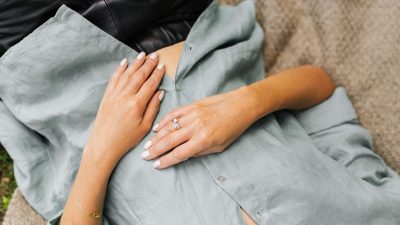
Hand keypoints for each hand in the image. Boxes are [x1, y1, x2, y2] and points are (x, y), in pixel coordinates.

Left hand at [85, 52, 165, 164]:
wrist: (103, 145)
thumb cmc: (126, 139)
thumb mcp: (145, 126)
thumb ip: (153, 108)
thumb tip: (160, 92)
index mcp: (137, 104)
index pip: (150, 84)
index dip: (157, 74)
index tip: (163, 66)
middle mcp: (125, 96)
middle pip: (139, 75)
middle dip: (148, 64)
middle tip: (156, 56)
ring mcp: (114, 95)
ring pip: (127, 74)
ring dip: (136, 63)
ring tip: (143, 55)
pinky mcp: (107, 96)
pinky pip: (114, 79)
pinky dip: (120, 69)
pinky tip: (125, 62)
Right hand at [141, 87, 259, 168]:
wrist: (241, 105)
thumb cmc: (233, 128)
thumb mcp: (220, 146)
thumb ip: (200, 151)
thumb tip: (183, 155)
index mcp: (203, 140)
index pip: (179, 153)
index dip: (166, 160)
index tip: (156, 165)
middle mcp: (195, 127)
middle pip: (169, 141)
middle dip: (155, 150)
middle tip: (144, 156)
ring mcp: (192, 115)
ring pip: (168, 127)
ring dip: (156, 137)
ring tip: (147, 145)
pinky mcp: (192, 105)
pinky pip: (173, 114)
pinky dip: (163, 121)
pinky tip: (156, 128)